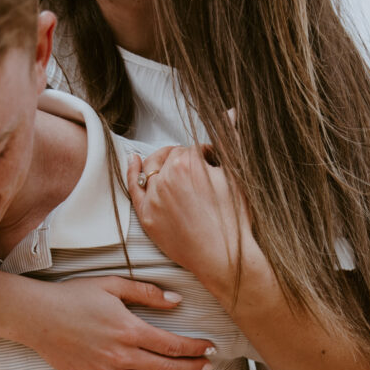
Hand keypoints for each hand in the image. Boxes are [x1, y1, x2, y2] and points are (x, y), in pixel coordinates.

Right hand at [24, 276, 214, 369]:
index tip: (210, 348)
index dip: (195, 348)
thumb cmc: (73, 297)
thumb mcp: (112, 285)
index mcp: (130, 329)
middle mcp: (122, 355)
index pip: (173, 345)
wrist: (36, 317)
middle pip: (167, 367)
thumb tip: (177, 301)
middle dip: (192, 368)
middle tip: (208, 367)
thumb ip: (147, 293)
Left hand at [128, 147, 252, 305]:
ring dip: (162, 163)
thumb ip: (231, 140)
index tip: (213, 164)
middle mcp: (166, 178)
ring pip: (153, 169)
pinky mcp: (147, 217)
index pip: (194, 149)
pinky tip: (134, 159)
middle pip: (172, 156)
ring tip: (172, 165)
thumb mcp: (237, 176)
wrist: (223, 258)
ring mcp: (154, 198)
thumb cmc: (234, 220)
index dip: (206, 156)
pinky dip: (132, 171)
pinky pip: (134, 189)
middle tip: (196, 168)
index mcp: (188, 163)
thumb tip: (232, 111)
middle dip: (184, 158)